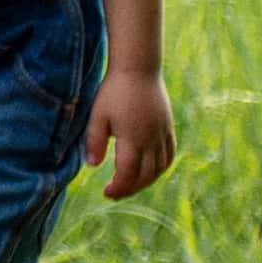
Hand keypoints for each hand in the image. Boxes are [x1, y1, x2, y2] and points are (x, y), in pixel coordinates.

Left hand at [85, 69, 175, 199]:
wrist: (138, 69)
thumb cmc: (114, 91)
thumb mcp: (98, 114)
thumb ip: (95, 141)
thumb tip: (92, 166)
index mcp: (132, 138)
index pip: (127, 173)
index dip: (118, 187)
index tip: (106, 193)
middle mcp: (150, 140)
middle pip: (145, 175)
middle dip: (130, 188)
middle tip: (115, 193)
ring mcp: (162, 134)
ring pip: (159, 168)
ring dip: (146, 181)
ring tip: (130, 185)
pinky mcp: (168, 127)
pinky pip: (169, 155)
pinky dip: (161, 168)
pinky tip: (151, 171)